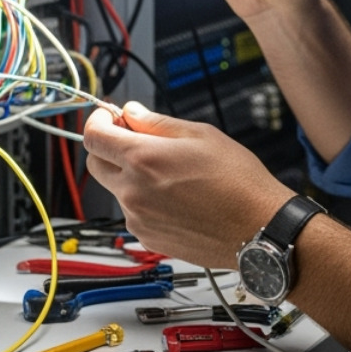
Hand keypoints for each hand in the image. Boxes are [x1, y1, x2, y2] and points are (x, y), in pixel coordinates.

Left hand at [82, 102, 294, 269]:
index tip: (108, 118)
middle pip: (95, 164)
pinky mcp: (148, 238)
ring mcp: (138, 219)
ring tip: (172, 176)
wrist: (257, 229)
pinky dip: (146, 202)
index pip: (93, 137)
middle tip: (135, 141)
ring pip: (117, 190)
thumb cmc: (238, 182)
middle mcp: (132, 192)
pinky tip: (178, 199)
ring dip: (131, 177)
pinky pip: (134, 213)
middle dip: (108, 148)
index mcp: (142, 159)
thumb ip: (157, 123)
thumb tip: (131, 113)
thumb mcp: (201, 135)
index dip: (97, 121)